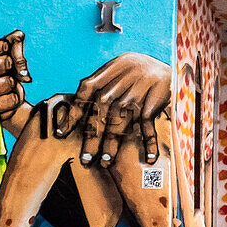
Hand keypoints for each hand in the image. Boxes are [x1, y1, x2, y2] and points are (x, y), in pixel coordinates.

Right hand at [0, 31, 30, 126]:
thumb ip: (15, 44)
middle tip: (13, 66)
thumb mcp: (12, 56)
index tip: (8, 47)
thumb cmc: (7, 73)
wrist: (12, 102)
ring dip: (2, 85)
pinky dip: (4, 103)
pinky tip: (14, 98)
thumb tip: (18, 36)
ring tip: (14, 83)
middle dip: (0, 65)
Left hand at [55, 53, 170, 166]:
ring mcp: (138, 90)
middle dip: (92, 136)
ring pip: (122, 120)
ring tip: (106, 161)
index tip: (62, 134)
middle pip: (101, 110)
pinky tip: (149, 157)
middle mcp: (121, 80)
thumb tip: (76, 109)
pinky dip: (150, 141)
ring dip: (113, 142)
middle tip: (86, 158)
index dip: (74, 113)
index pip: (86, 91)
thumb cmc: (135, 73)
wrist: (165, 65)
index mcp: (109, 70)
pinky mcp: (155, 99)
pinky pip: (149, 123)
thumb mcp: (116, 69)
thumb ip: (99, 84)